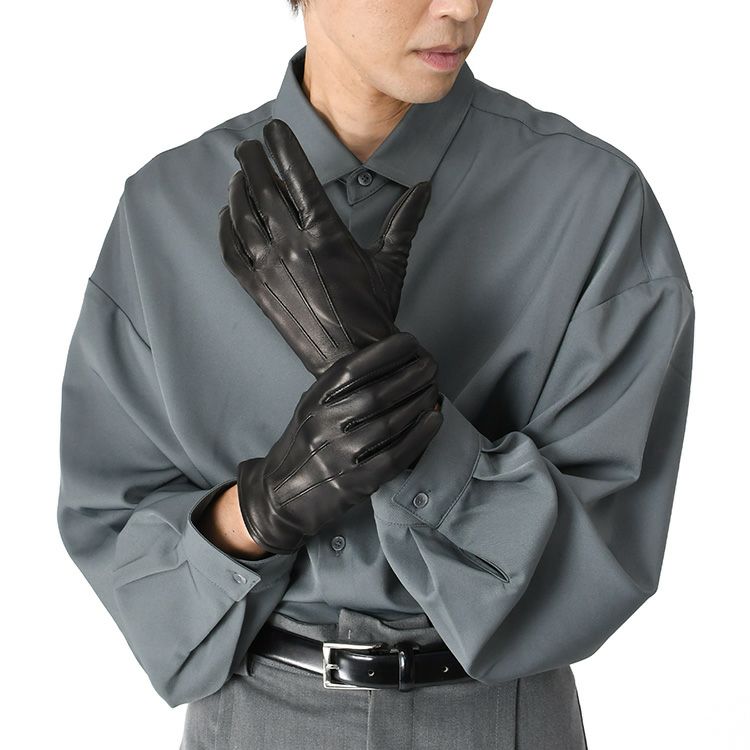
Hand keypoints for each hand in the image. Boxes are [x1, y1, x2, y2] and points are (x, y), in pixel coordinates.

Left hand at [219, 117, 431, 376]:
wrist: (354, 359)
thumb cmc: (374, 310)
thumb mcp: (391, 262)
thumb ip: (404, 219)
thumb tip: (425, 187)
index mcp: (327, 234)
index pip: (298, 176)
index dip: (283, 147)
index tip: (273, 129)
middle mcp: (293, 246)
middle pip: (263, 189)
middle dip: (251, 161)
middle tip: (247, 147)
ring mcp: (271, 269)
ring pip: (242, 217)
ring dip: (237, 190)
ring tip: (237, 176)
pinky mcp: (258, 291)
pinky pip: (232, 252)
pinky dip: (225, 229)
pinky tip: (226, 215)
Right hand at [236, 331, 442, 554]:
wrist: (282, 495)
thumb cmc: (305, 444)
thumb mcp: (311, 408)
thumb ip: (339, 388)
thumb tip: (387, 361)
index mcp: (313, 403)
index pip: (351, 369)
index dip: (384, 352)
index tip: (410, 341)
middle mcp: (324, 427)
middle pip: (376, 395)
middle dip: (410, 376)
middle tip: (430, 365)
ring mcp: (340, 456)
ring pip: (389, 423)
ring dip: (418, 402)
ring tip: (434, 387)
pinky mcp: (357, 482)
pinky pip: (395, 454)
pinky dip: (420, 435)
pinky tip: (434, 419)